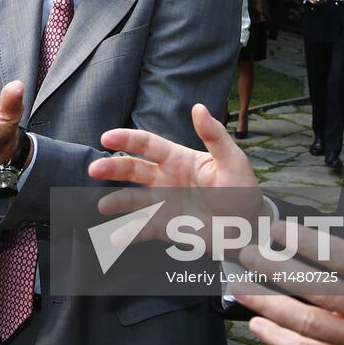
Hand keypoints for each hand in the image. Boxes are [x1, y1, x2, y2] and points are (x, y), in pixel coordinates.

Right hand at [90, 104, 263, 223]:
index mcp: (178, 158)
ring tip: (103, 206)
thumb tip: (198, 108)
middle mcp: (165, 179)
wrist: (249, 228)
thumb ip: (214, 136)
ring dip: (117, 201)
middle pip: (133, 169)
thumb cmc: (242, 189)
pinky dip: (128, 233)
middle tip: (94, 169)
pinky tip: (116, 237)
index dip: (127, 139)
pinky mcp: (166, 227)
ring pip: (133, 199)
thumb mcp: (232, 161)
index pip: (147, 144)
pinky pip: (143, 228)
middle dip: (113, 168)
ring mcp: (163, 203)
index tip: (107, 137)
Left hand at [236, 171, 343, 344]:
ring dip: (269, 305)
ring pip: (306, 324)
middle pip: (313, 288)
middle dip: (274, 270)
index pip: (338, 256)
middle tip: (246, 253)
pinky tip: (257, 326)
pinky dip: (282, 343)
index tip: (276, 228)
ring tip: (239, 287)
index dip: (304, 241)